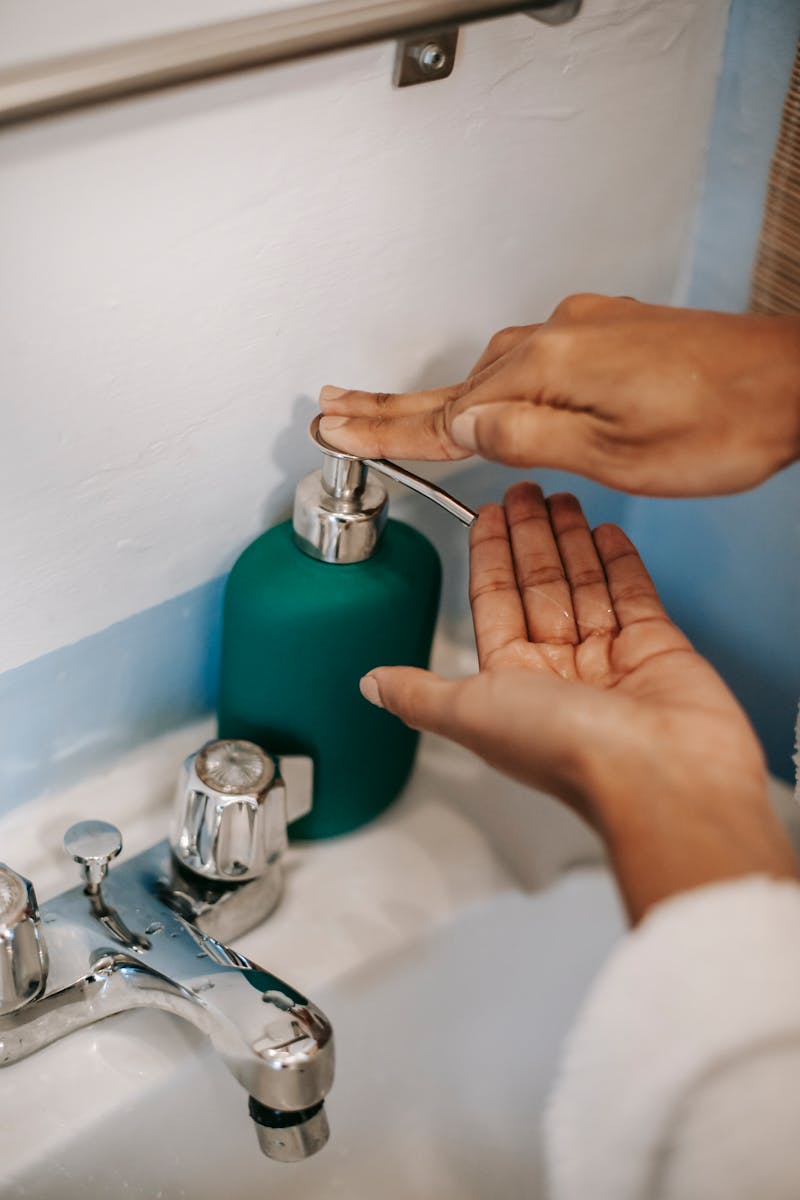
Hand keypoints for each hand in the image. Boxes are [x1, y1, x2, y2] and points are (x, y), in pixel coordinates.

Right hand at [319, 295, 799, 495]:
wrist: (791, 378)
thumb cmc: (722, 423)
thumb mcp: (617, 455)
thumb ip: (529, 439)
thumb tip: (463, 428)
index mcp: (548, 371)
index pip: (445, 413)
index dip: (385, 429)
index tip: (336, 431)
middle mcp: (555, 338)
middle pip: (454, 384)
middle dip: (389, 404)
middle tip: (332, 408)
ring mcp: (579, 330)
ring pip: (489, 373)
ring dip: (435, 395)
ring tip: (382, 410)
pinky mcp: (602, 333)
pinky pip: (526, 361)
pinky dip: (487, 383)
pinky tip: (476, 395)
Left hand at [358, 483, 796, 918]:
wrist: (658, 772)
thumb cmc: (566, 750)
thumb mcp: (470, 711)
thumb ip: (420, 692)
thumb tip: (373, 685)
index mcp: (511, 683)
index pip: (493, 602)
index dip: (488, 556)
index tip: (487, 515)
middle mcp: (559, 671)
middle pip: (539, 587)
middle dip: (529, 537)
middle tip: (526, 491)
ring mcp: (609, 660)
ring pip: (584, 585)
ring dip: (571, 541)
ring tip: (564, 497)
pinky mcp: (658, 650)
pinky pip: (634, 594)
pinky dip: (620, 562)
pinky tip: (608, 532)